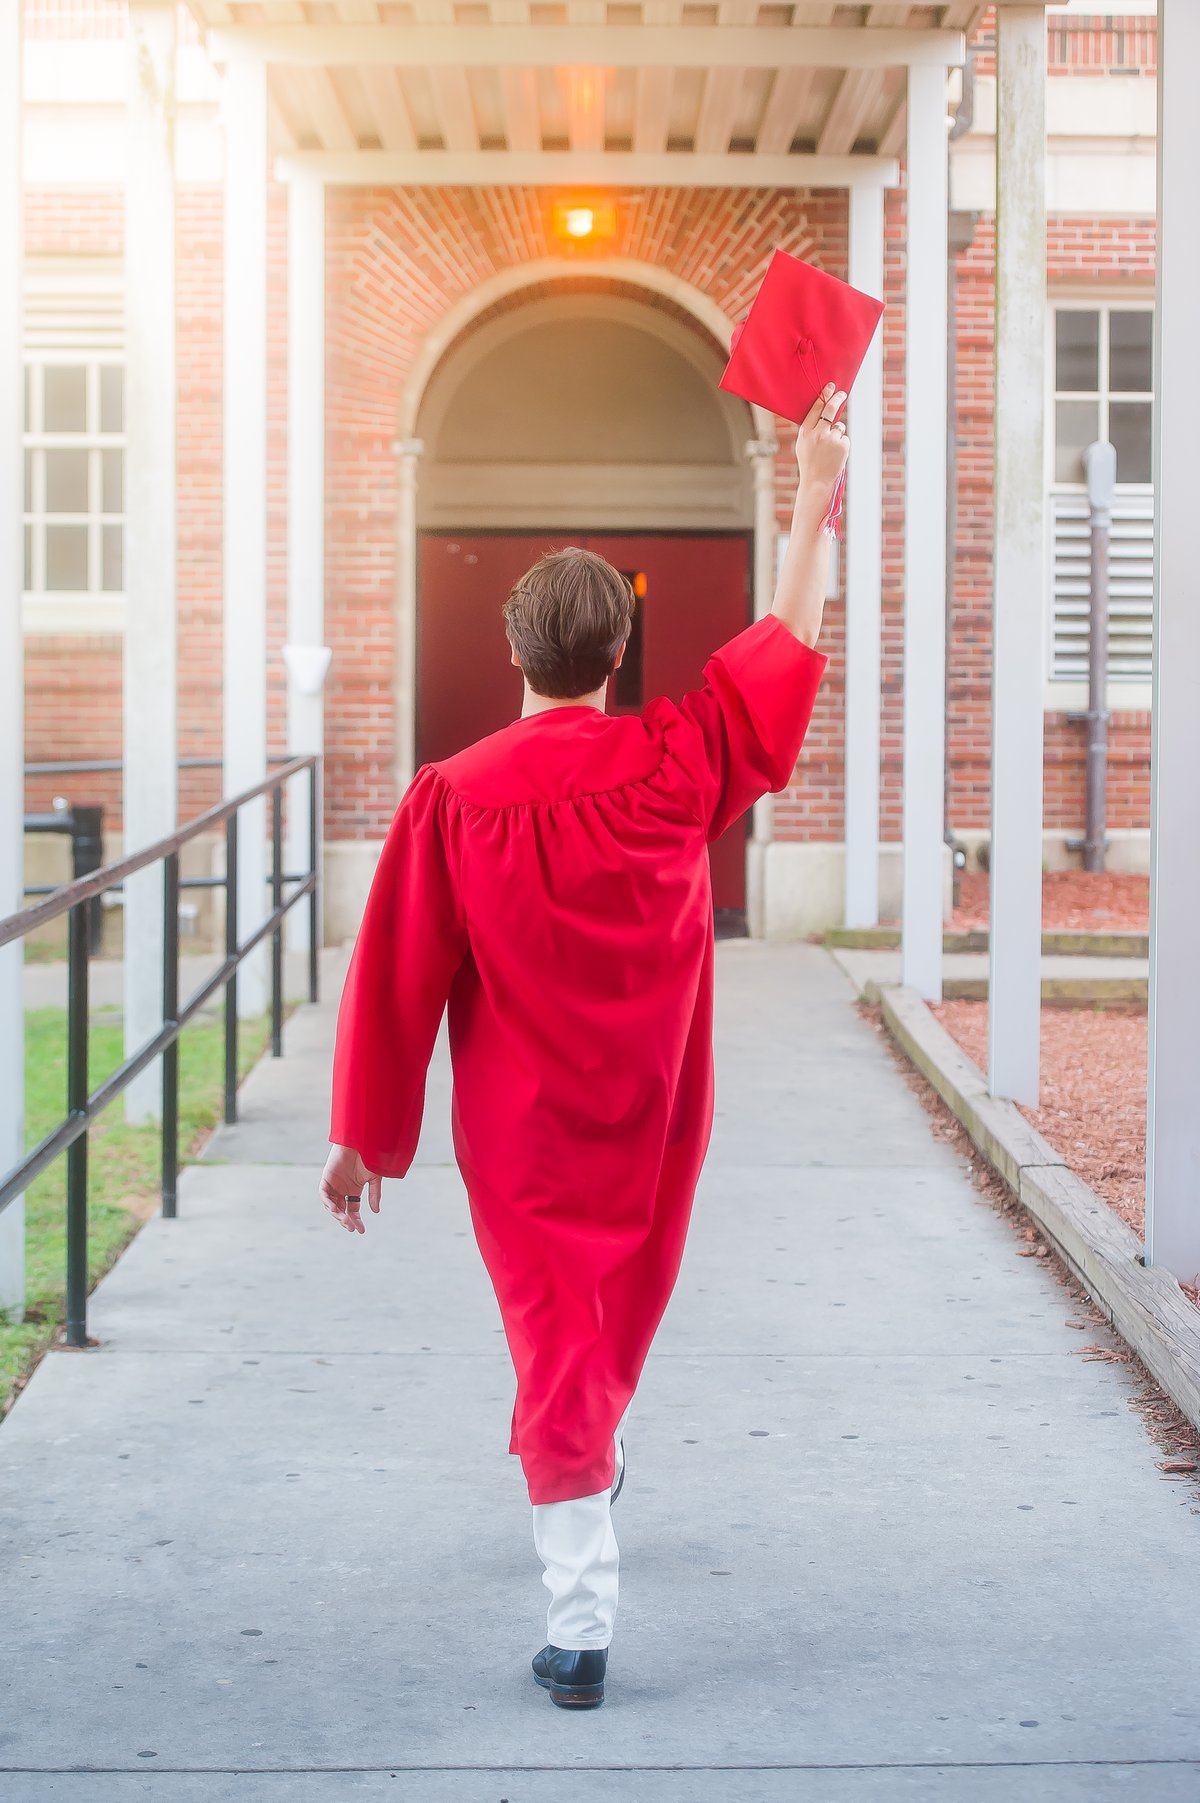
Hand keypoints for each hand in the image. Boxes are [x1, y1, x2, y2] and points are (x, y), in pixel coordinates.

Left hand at [320, 1144, 381, 1234]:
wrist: (361, 1142)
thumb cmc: (369, 1157)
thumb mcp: (374, 1179)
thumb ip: (374, 1194)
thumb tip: (376, 1212)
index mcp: (354, 1190)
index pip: (352, 1210)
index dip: (356, 1220)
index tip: (361, 1230)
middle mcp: (343, 1189)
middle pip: (341, 1210)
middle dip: (346, 1220)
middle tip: (351, 1227)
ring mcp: (334, 1184)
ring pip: (332, 1205)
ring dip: (337, 1214)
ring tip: (345, 1220)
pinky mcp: (326, 1178)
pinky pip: (324, 1194)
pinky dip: (327, 1202)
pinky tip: (335, 1209)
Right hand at [795, 382, 849, 502]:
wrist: (816, 481)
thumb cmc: (809, 462)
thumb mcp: (803, 444)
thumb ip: (811, 429)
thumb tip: (825, 411)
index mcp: (805, 432)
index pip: (816, 408)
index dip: (824, 396)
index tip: (830, 388)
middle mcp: (818, 433)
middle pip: (830, 410)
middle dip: (837, 398)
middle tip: (842, 393)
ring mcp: (831, 439)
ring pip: (839, 427)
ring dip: (837, 434)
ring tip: (829, 449)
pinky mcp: (842, 445)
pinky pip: (844, 438)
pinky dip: (842, 444)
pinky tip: (835, 455)